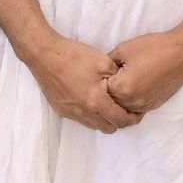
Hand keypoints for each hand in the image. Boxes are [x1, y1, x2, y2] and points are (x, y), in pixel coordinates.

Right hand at [22, 31, 137, 132]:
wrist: (44, 55)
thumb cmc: (74, 56)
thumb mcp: (103, 62)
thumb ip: (119, 78)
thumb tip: (127, 86)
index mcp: (96, 101)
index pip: (121, 120)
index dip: (133, 118)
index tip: (138, 111)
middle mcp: (83, 112)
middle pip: (109, 128)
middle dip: (119, 120)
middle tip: (123, 107)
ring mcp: (71, 113)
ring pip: (94, 125)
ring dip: (103, 118)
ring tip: (106, 102)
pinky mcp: (61, 109)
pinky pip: (80, 118)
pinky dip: (89, 113)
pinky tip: (88, 97)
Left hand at [104, 26, 182, 116]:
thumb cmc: (153, 47)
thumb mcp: (123, 50)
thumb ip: (107, 63)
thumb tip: (99, 71)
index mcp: (123, 88)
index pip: (100, 91)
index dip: (99, 81)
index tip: (99, 73)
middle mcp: (133, 102)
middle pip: (110, 103)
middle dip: (107, 92)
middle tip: (107, 79)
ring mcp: (145, 106)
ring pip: (122, 109)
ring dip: (118, 99)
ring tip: (119, 83)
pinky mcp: (154, 105)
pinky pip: (135, 109)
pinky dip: (130, 101)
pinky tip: (130, 88)